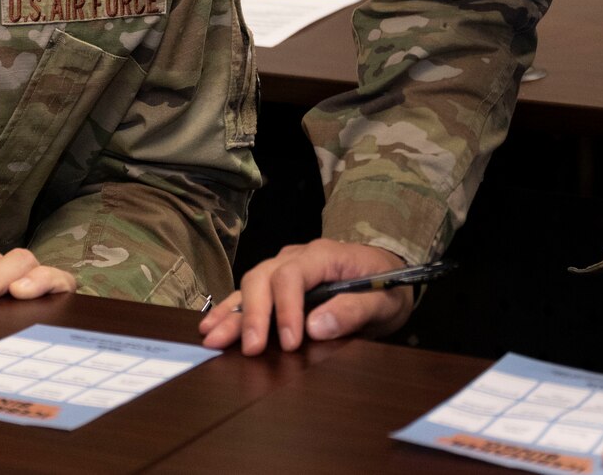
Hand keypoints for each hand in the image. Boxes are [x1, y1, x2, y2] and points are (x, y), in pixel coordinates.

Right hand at [198, 239, 407, 354]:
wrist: (390, 273)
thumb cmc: (387, 285)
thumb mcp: (384, 301)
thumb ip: (354, 310)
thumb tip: (315, 327)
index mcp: (325, 255)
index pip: (293, 275)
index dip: (287, 308)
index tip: (291, 343)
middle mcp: (297, 256)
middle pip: (264, 276)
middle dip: (254, 314)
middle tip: (251, 348)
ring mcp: (284, 267)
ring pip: (250, 283)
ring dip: (232, 312)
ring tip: (213, 337)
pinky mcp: (277, 283)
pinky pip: (249, 292)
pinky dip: (230, 309)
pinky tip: (212, 325)